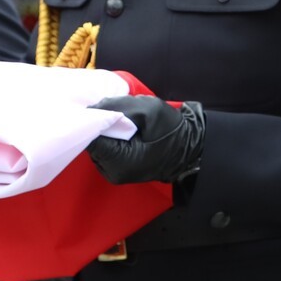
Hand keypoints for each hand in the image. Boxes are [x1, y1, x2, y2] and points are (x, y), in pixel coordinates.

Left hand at [86, 96, 204, 184]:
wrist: (189, 148)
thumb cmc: (170, 129)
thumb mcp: (147, 109)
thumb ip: (117, 106)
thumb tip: (92, 107)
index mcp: (119, 161)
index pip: (91, 138)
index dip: (93, 120)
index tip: (102, 108)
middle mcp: (111, 172)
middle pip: (92, 142)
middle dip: (100, 125)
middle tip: (115, 113)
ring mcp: (113, 174)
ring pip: (96, 145)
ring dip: (105, 131)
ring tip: (122, 122)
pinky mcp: (115, 170)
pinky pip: (104, 150)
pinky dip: (109, 138)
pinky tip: (122, 131)